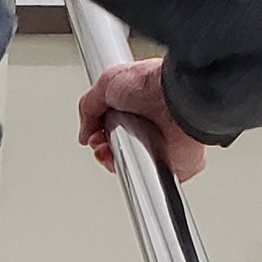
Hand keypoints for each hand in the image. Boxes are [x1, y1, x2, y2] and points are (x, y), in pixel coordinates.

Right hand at [75, 58, 209, 181]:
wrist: (174, 99)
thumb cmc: (151, 84)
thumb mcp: (107, 83)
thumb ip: (89, 106)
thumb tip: (85, 133)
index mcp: (138, 107)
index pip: (112, 130)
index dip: (99, 136)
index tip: (94, 135)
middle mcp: (151, 127)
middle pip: (119, 150)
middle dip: (104, 150)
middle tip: (102, 144)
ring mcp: (163, 146)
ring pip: (134, 167)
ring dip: (117, 162)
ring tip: (114, 150)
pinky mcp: (177, 164)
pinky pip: (155, 179)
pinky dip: (142, 176)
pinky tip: (134, 160)